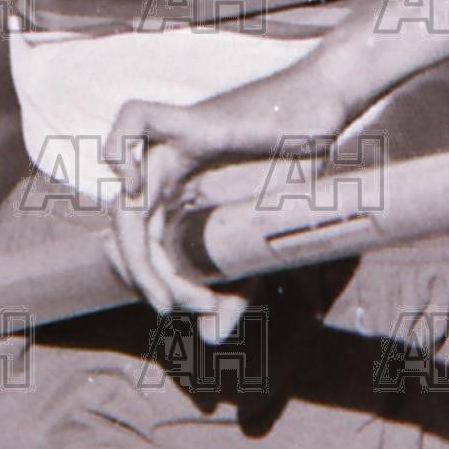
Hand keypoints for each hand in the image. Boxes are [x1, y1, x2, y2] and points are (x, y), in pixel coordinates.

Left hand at [102, 66, 352, 346]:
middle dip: (146, 278)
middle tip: (180, 305)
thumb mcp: (262, 244)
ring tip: (165, 281)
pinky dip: (121, 148)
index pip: (140, 246)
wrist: (327, 111)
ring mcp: (175, 146)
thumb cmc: (298, 168)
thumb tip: (210, 337)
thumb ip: (236, 287)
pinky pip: (134, 118)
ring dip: (136, 250)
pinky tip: (140, 186)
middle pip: (126, 230)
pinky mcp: (192, 123)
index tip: (203, 307)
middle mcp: (167, 172)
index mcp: (178, 195)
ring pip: (125, 200)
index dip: (160, 284)